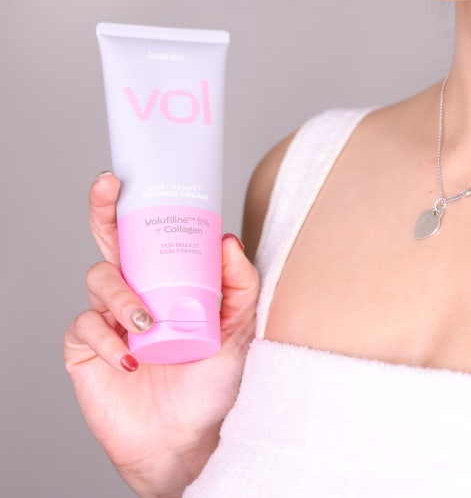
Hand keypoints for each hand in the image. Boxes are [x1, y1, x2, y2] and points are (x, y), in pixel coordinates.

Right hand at [64, 172, 257, 496]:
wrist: (189, 438)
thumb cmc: (215, 383)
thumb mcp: (240, 329)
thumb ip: (240, 285)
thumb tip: (228, 239)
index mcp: (169, 281)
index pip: (149, 235)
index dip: (136, 205)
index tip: (130, 177)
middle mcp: (136, 292)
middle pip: (109, 239)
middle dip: (104, 210)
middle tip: (109, 189)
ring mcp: (108, 319)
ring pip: (99, 278)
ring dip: (122, 295)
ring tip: (146, 324)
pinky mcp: (86, 348)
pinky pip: (84, 326)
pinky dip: (107, 339)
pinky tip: (129, 359)